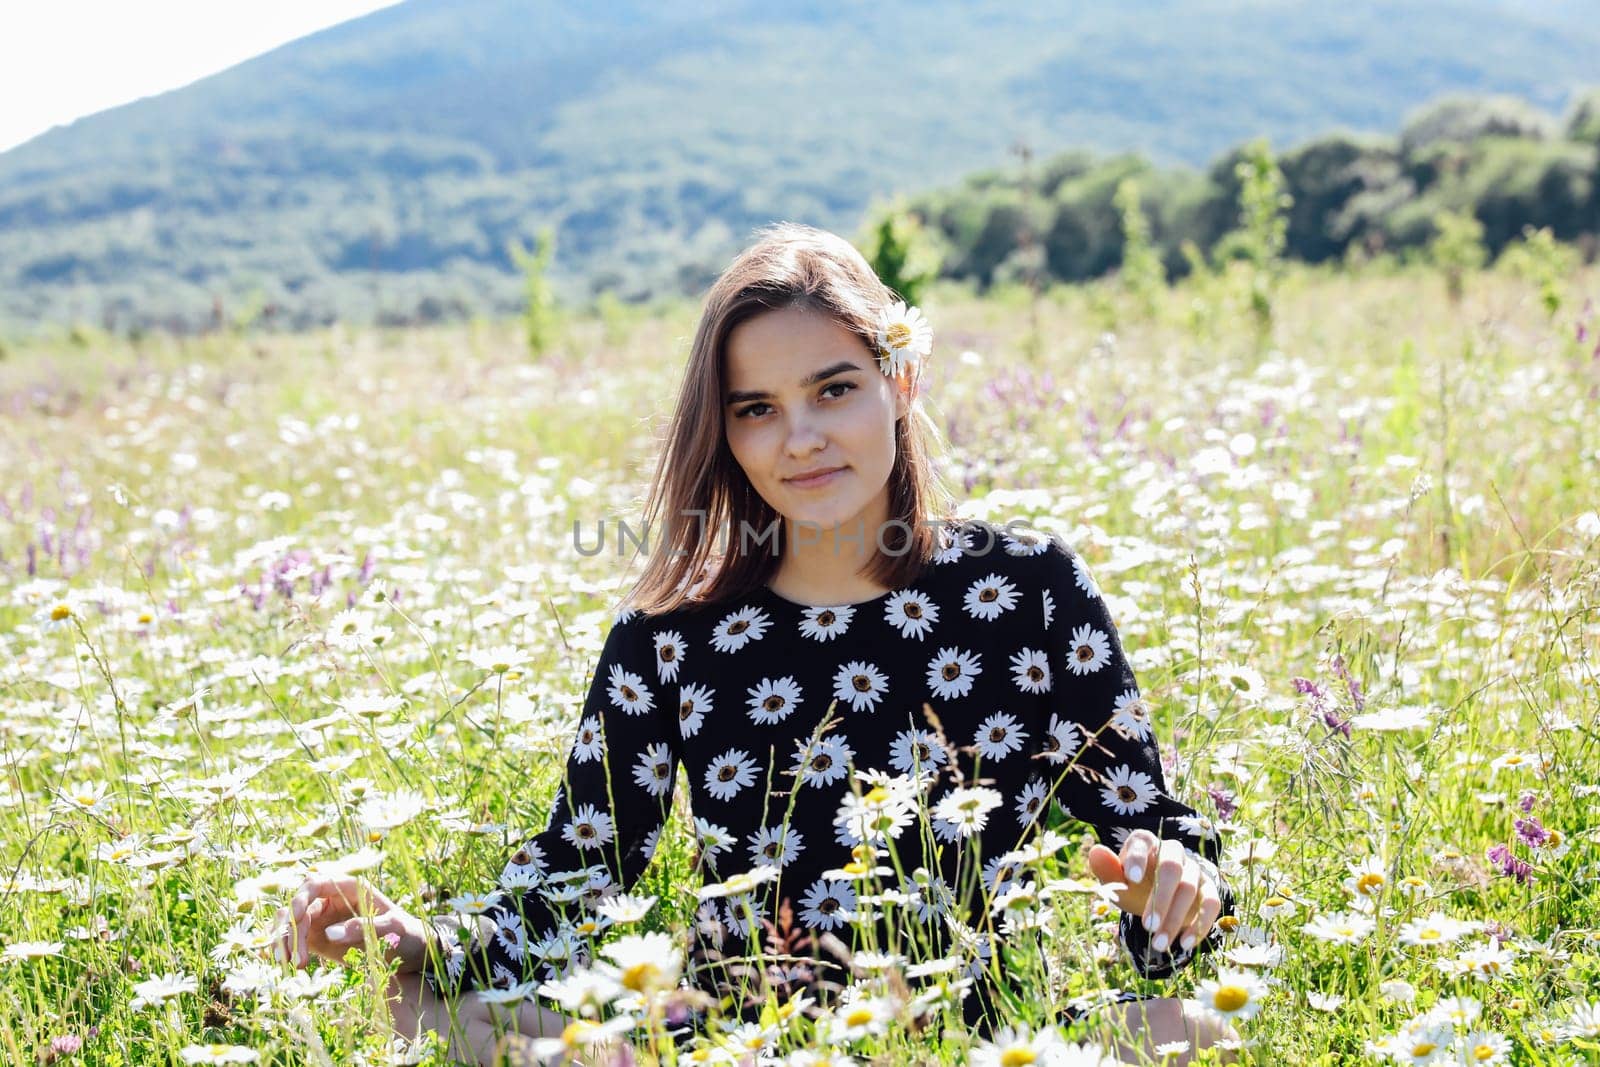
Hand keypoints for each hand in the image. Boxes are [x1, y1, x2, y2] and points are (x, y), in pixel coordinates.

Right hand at [272, 873, 428, 971]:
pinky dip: (285, 948)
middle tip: (294, 955)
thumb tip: (330, 933)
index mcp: (349, 888)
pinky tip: (284, 963)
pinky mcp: (318, 937)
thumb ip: (364, 927)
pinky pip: (294, 938)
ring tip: (289, 964)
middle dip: (290, 928)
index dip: (301, 897)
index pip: (316, 883)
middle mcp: (331, 899)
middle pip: (298, 905)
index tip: (296, 917)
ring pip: (291, 922)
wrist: (410, 953)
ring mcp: (322, 918)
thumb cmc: (406, 934)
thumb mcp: (393, 929)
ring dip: (284, 940)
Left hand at [1087, 829, 1222, 955]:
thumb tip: (1096, 851)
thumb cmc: (1133, 886)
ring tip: (1158, 944)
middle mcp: (1173, 851)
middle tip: (1147, 927)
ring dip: (1175, 919)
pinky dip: (1200, 924)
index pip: (1143, 842)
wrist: (1158, 900)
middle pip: (1172, 868)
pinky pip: (1212, 903)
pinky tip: (1184, 944)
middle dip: (1160, 899)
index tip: (1131, 880)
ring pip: (1189, 889)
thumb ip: (1106, 869)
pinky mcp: (1209, 888)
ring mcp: (1193, 869)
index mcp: (1146, 843)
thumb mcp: (1117, 881)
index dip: (1138, 858)